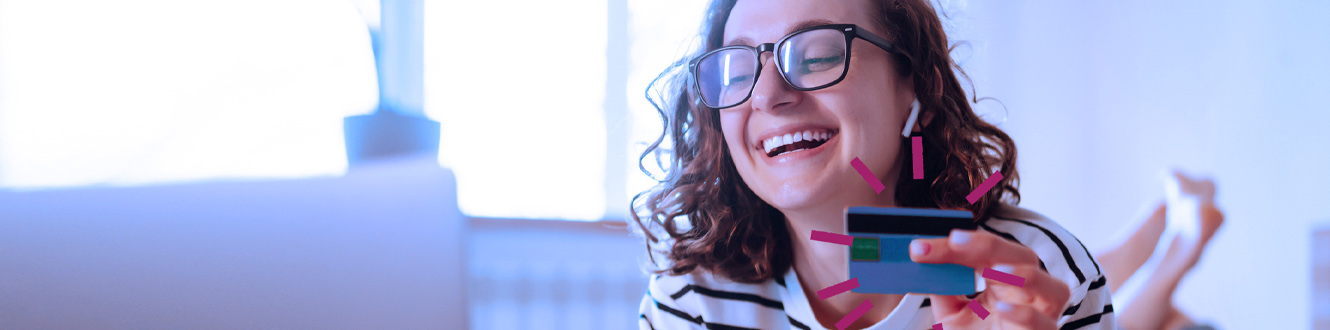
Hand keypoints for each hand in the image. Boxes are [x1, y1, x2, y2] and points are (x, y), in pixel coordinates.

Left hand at [910, 229, 1069, 329]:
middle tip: (954, 240)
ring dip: (1022, 274)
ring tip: (994, 270)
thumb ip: (943, 290)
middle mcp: (1027, 291)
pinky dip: (1025, 314)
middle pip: (1021, 256)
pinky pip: (1044, 323)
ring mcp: (1041, 314)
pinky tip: (1002, 308)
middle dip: (987, 245)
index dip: (956, 245)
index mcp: (1006, 279)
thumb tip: (925, 265)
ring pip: (1051, 285)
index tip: (922, 247)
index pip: (986, 251)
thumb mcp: (952, 314)